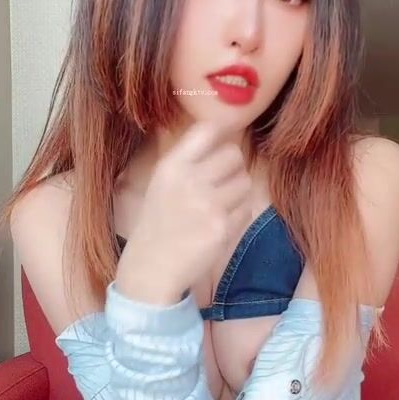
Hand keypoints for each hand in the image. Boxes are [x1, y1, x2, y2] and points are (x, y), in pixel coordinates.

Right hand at [115, 121, 252, 304]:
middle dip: (234, 167)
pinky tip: (221, 223)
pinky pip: (247, 209)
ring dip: (238, 192)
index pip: (206, 130)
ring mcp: (208, 205)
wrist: (152, 268)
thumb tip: (221, 134)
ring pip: (245, 182)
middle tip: (224, 181)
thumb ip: (188, 161)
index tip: (222, 142)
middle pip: (234, 155)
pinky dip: (239, 215)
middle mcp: (190, 181)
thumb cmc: (158, 224)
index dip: (221, 133)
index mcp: (171, 166)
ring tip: (221, 204)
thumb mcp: (162, 183)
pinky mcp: (223, 228)